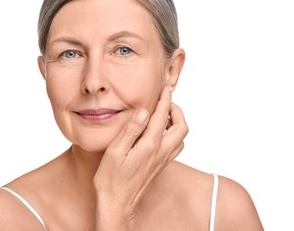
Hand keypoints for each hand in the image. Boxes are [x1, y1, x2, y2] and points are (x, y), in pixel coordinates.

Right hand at [93, 85, 187, 229]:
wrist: (117, 204)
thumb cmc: (111, 180)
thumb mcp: (115, 152)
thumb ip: (130, 130)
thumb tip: (143, 112)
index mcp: (149, 146)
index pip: (162, 116)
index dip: (165, 99)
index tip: (165, 88)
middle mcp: (160, 152)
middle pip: (182, 127)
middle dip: (176, 110)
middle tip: (165, 101)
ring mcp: (162, 160)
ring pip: (180, 137)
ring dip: (176, 122)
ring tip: (162, 115)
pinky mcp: (160, 166)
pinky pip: (175, 146)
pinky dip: (172, 133)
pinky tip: (158, 133)